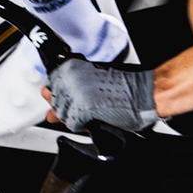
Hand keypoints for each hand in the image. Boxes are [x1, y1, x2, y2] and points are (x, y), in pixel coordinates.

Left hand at [43, 58, 157, 132]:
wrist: (144, 93)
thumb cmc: (124, 86)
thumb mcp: (91, 84)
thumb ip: (67, 96)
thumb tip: (48, 109)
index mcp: (71, 67)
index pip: (51, 87)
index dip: (63, 96)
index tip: (75, 96)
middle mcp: (70, 78)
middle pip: (56, 103)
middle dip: (69, 108)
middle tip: (89, 103)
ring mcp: (75, 94)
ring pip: (63, 115)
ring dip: (77, 117)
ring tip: (95, 109)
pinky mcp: (83, 109)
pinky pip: (73, 125)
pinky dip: (84, 125)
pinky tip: (96, 116)